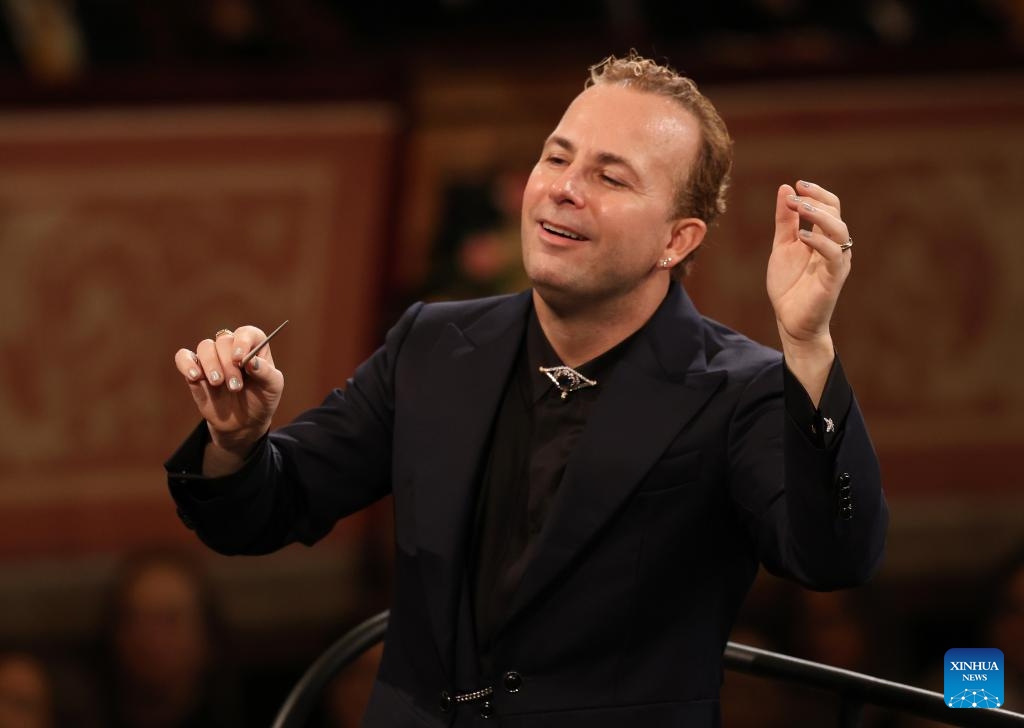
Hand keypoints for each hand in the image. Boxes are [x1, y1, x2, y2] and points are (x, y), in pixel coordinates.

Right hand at [174, 326, 284, 461]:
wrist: (244, 422)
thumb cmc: (261, 400)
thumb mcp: (273, 388)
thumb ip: (266, 373)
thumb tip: (251, 361)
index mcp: (254, 347)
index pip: (247, 333)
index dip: (242, 342)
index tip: (240, 358)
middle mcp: (232, 349)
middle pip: (224, 341)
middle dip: (228, 364)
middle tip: (235, 387)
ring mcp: (212, 359)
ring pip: (205, 346)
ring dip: (211, 364)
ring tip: (218, 383)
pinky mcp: (195, 371)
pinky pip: (183, 357)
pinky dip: (186, 363)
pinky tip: (194, 376)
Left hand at [768, 180, 851, 347]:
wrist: (790, 320)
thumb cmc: (789, 285)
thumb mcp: (782, 246)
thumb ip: (785, 221)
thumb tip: (785, 188)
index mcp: (823, 238)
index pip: (829, 207)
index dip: (816, 193)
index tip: (796, 185)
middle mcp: (834, 247)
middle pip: (836, 214)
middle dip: (816, 200)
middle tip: (795, 195)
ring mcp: (836, 262)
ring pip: (840, 231)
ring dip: (820, 216)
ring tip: (799, 207)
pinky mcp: (834, 279)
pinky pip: (834, 255)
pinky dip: (820, 242)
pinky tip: (802, 236)